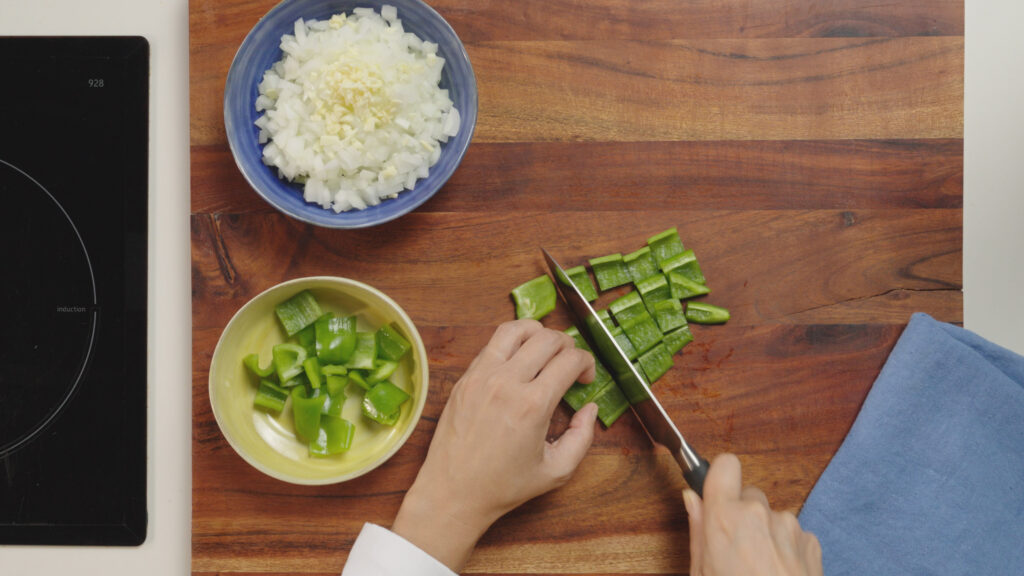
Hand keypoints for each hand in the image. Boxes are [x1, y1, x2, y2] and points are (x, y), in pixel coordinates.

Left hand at [392, 319, 597, 570]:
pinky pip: (492, 344)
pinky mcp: (465, 378)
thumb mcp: (556, 471)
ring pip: (516, 329)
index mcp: (532, 405)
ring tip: (545, 350)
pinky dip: (512, 343)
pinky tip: (519, 360)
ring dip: (538, 333)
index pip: (570, 359)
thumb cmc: (503, 485)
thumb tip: (589, 408)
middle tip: (569, 365)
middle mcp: (506, 383)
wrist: (453, 492)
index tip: (585, 379)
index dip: (587, 363)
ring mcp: (481, 376)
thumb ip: (582, 437)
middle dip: (568, 346)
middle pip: (547, 338)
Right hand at [683, 453, 821, 575]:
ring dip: (766, 534)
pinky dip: (786, 549)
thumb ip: (697, 530)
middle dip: (742, 515)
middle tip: (735, 549)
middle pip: (749, 495)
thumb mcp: (701, 572)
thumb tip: (691, 499)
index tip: (717, 494)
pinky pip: (793, 534)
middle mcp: (759, 514)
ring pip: (772, 516)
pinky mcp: (811, 542)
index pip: (725, 465)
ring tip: (759, 569)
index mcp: (725, 518)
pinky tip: (778, 574)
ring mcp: (789, 527)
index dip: (721, 478)